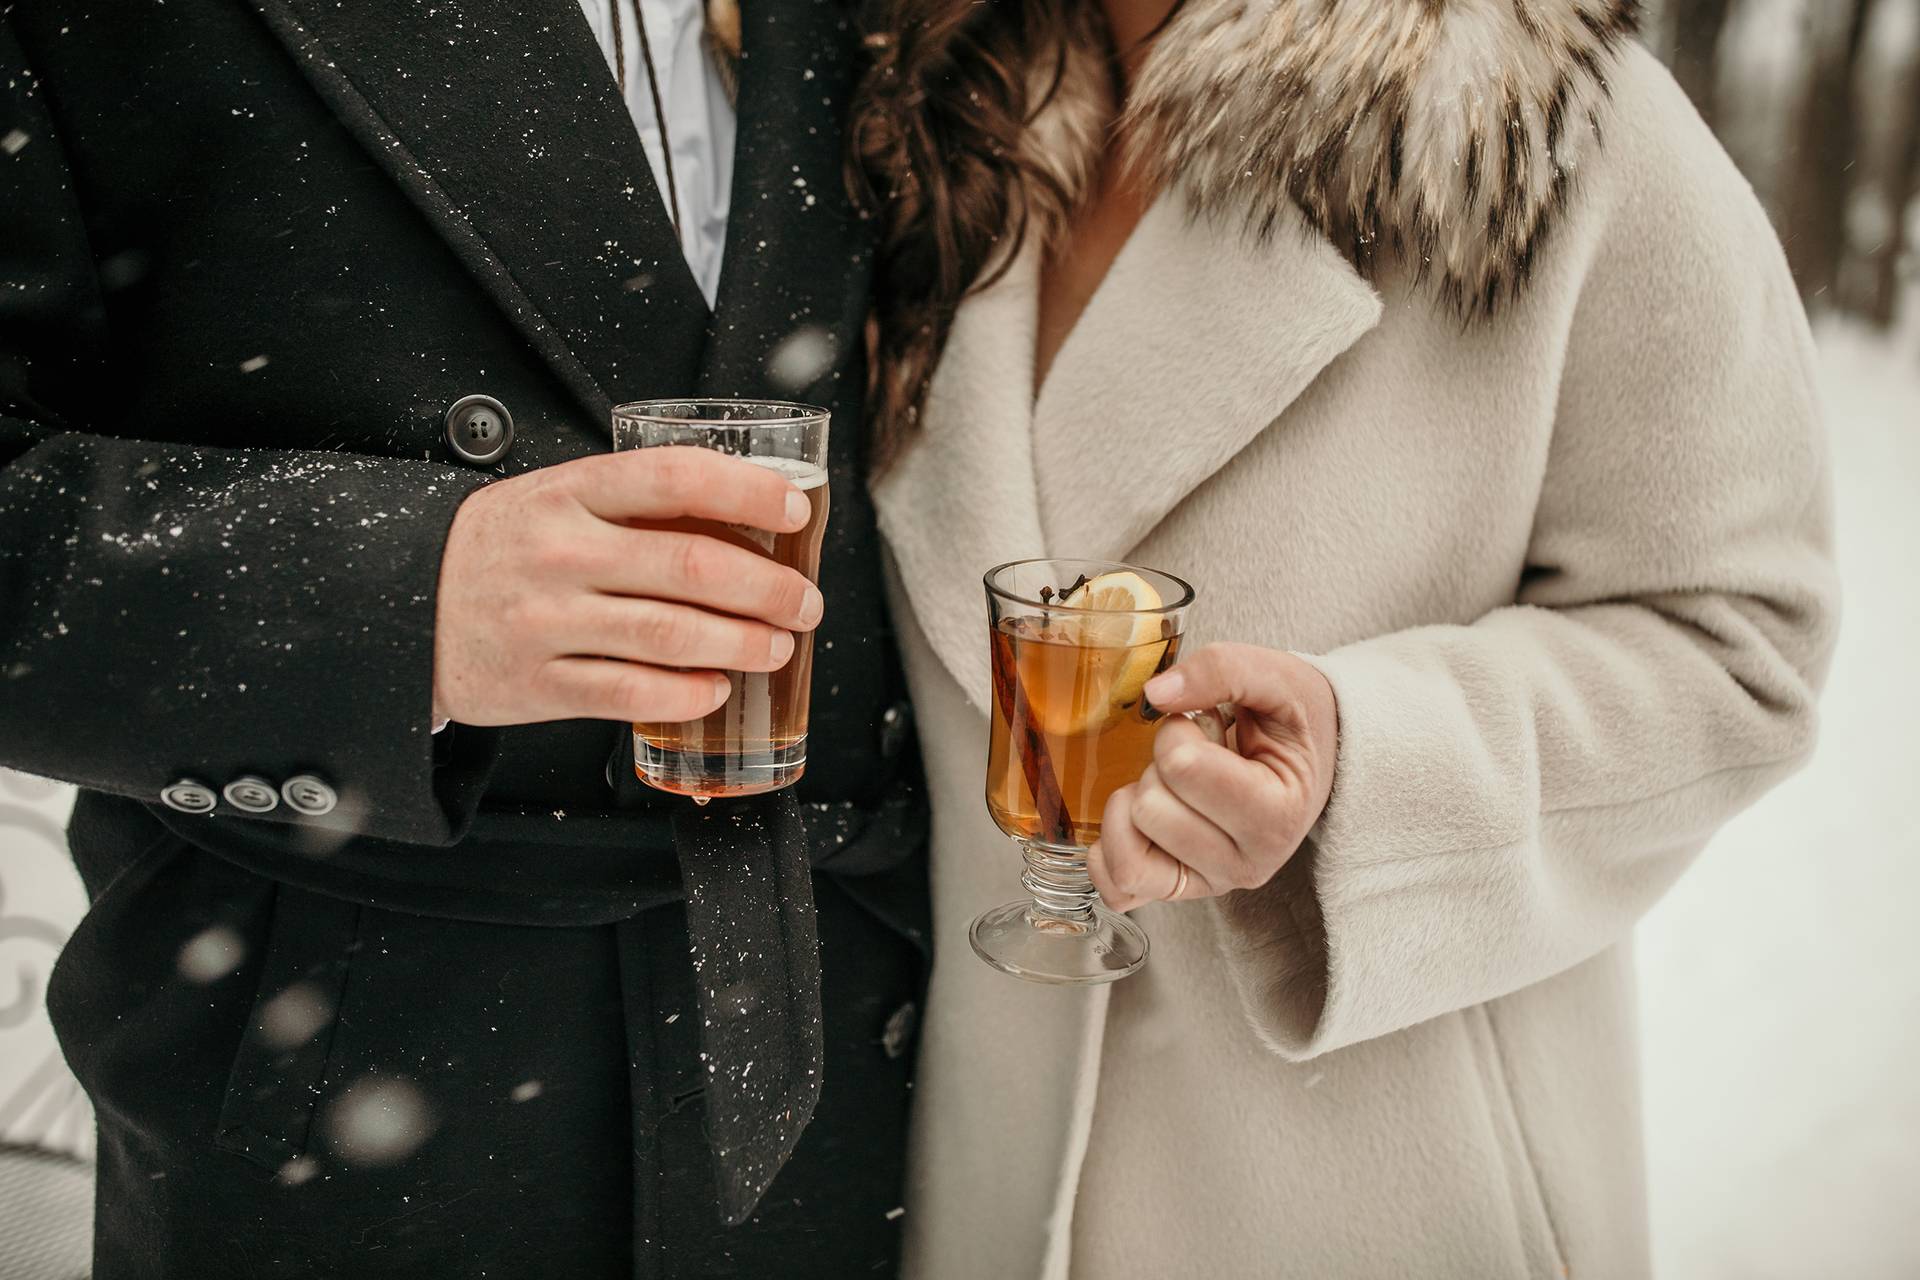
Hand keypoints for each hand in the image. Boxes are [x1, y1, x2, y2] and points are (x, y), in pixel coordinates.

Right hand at [431, 446, 822, 726]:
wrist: (402, 602)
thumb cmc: (502, 547)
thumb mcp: (556, 498)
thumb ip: (634, 505)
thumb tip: (747, 519)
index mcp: (571, 492)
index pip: (676, 478)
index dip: (747, 492)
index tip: (794, 509)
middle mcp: (561, 552)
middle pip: (692, 567)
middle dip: (769, 588)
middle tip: (804, 601)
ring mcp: (547, 620)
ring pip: (671, 635)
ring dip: (742, 644)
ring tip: (776, 646)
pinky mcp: (537, 683)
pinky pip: (630, 692)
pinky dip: (686, 693)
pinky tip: (715, 688)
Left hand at [1088, 643, 1337, 910]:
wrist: (1310, 755)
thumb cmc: (1291, 720)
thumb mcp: (1276, 676)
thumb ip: (1221, 669)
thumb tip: (1155, 693)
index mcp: (1278, 814)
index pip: (1182, 766)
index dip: (1178, 730)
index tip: (1209, 727)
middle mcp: (1248, 863)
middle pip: (1149, 809)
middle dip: (1158, 767)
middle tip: (1195, 757)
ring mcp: (1212, 883)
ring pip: (1127, 855)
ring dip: (1134, 805)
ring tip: (1171, 787)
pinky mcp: (1181, 891)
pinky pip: (1119, 890)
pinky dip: (1111, 851)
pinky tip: (1135, 819)